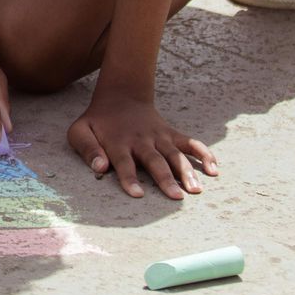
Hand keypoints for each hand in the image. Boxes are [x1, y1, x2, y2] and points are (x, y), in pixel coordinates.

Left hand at [66, 87, 216, 199]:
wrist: (121, 96)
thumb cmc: (98, 122)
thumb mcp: (81, 131)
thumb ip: (87, 149)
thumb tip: (99, 168)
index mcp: (118, 142)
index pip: (124, 162)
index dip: (129, 179)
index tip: (138, 195)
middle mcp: (141, 140)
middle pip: (154, 161)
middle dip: (165, 179)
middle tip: (176, 198)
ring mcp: (159, 136)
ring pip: (175, 154)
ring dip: (187, 171)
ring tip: (196, 189)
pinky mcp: (172, 134)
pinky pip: (191, 143)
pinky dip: (204, 154)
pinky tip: (214, 168)